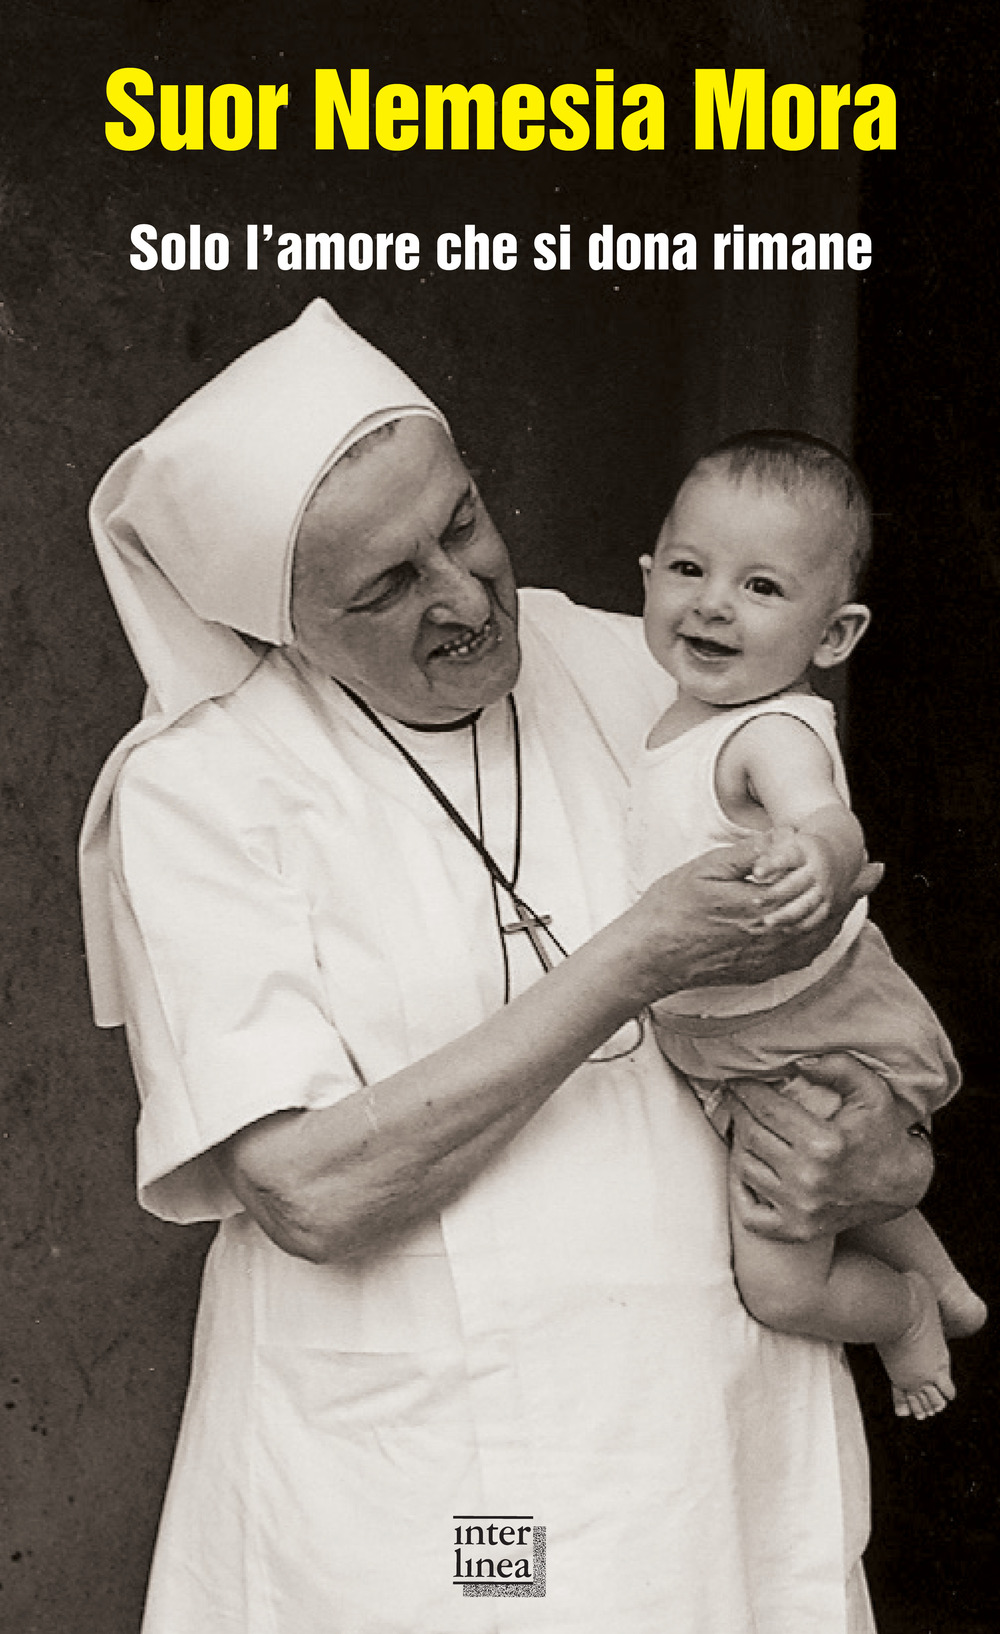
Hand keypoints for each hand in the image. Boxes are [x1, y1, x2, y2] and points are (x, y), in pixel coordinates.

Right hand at [630, 841, 881, 1001]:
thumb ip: (750, 853)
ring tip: (857, 897)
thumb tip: (785, 837)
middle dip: (852, 891)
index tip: (865, 861)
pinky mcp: (759, 970)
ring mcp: (766, 956)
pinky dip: (821, 940)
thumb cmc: (670, 908)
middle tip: (874, 874)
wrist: (650, 956)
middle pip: (825, 911)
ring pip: (818, 936)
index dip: (843, 872)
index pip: (816, 885)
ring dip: (842, 914)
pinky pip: (802, 956)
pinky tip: (825, 931)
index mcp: (760, 904)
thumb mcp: (705, 868)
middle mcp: (770, 934)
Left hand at [727, 1053, 933, 1241]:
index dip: (745, 1089)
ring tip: (744, 1125)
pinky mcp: (796, 1231)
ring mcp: (800, 1210)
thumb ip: (839, 1067)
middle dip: (738, 1110)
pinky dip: (740, 1189)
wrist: (902, 1186)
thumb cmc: (884, 1134)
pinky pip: (749, 1212)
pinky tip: (746, 1167)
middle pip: (751, 1135)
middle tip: (735, 1097)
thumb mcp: (872, 1092)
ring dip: (739, 1143)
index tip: (737, 1079)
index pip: (766, 1109)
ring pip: (744, 1167)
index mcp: (824, 1144)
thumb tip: (798, 1062)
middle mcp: (808, 1180)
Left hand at [749, 827, 838, 930]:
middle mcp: (818, 871)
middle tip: (756, 901)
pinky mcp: (828, 906)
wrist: (837, 858)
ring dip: (786, 915)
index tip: (756, 873)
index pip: (788, 858)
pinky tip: (783, 929)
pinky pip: (815, 919)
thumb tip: (755, 871)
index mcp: (806, 852)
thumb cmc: (802, 851)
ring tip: (768, 921)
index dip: (772, 865)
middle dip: (776, 894)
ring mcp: (824, 890)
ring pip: (806, 905)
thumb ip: (769, 854)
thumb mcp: (787, 844)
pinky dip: (799, 926)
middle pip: (797, 884)